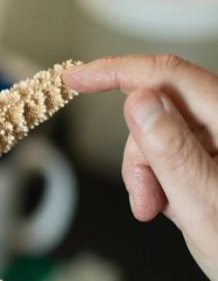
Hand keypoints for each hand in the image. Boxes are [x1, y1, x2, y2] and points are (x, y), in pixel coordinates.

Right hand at [64, 55, 217, 280]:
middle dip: (138, 153)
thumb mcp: (203, 203)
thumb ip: (171, 150)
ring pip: (160, 133)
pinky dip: (161, 178)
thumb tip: (139, 101)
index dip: (116, 71)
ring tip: (160, 209)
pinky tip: (174, 203)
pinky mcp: (216, 153)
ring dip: (148, 172)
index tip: (75, 78)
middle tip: (145, 198)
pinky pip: (173, 151)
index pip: (167, 76)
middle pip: (158, 110)